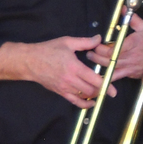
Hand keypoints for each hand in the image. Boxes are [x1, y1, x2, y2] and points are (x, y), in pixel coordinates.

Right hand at [0, 37, 115, 107]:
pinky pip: (74, 101)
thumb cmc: (48, 50)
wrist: (28, 61)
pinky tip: (91, 102)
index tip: (114, 90)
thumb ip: (85, 42)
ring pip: (84, 96)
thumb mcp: (67, 42)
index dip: (106, 86)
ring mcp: (64, 87)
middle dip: (102, 91)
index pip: (94, 80)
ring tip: (101, 92)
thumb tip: (99, 39)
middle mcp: (70, 80)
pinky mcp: (60, 92)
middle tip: (110, 89)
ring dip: (94, 96)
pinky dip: (84, 104)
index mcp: (74, 67)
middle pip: (91, 90)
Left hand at [87, 13, 142, 102]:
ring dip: (97, 62)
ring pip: (108, 66)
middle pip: (108, 58)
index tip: (97, 41)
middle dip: (96, 53)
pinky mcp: (126, 74)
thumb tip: (123, 9)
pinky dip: (103, 77)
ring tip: (90, 56)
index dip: (102, 46)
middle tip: (90, 49)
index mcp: (133, 45)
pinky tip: (96, 74)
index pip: (113, 48)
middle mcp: (129, 57)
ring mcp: (127, 66)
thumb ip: (133, 20)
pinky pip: (113, 77)